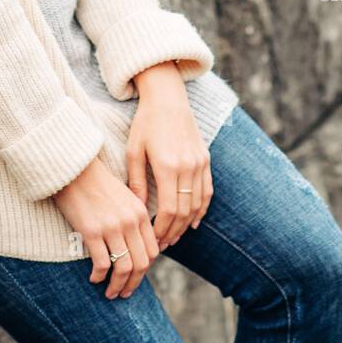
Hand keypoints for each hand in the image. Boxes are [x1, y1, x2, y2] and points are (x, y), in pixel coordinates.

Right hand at [51, 156, 159, 298]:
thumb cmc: (96, 183)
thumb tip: (135, 246)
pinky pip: (102, 264)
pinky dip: (99, 276)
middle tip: (123, 294)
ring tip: (110, 293)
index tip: (135, 277)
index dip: (145, 269)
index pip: (152, 251)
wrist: (73, 168)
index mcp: (140, 212)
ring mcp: (112, 227)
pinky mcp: (92, 231)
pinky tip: (93, 278)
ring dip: (117, 286)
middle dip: (133, 284)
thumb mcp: (124, 197)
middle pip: (140, 264)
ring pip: (123, 268)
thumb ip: (133, 218)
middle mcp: (130, 221)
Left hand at [128, 61, 212, 249]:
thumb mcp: (134, 151)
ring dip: (186, 224)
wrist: (168, 97)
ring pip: (197, 204)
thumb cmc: (145, 123)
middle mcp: (187, 166)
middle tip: (162, 245)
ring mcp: (199, 163)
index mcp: (167, 166)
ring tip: (173, 236)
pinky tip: (191, 221)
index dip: (161, 229)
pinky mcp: (205, 159)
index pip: (168, 209)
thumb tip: (136, 210)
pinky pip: (207, 191)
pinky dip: (201, 209)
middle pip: (183, 211)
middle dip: (172, 231)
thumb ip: (136, 182)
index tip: (153, 240)